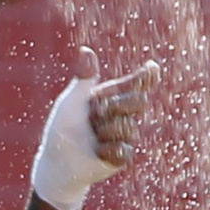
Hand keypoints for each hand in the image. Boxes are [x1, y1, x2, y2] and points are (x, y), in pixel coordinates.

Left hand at [31, 49, 158, 209]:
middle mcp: (122, 113)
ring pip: (128, 127)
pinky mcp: (123, 156)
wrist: (58, 160)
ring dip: (105, 131)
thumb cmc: (63, 127)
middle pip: (139, 101)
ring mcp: (125, 134)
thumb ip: (84, 78)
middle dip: (117, 105)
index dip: (145, 76)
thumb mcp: (72, 101)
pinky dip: (107, 150)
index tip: (152, 67)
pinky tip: (97, 151)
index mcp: (112, 96)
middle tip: (96, 113)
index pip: (135, 83)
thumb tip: (85, 49)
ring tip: (93, 135)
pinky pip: (124, 149)